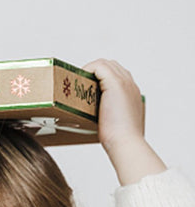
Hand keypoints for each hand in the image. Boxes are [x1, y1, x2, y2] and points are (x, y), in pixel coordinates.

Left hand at [84, 58, 165, 185]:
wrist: (126, 142)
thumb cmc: (118, 139)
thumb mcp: (114, 123)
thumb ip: (107, 117)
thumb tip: (93, 122)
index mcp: (131, 93)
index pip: (117, 75)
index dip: (100, 79)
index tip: (86, 89)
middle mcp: (130, 84)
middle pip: (111, 66)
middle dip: (94, 72)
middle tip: (78, 85)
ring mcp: (124, 82)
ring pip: (105, 64)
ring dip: (89, 70)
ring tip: (76, 82)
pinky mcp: (116, 84)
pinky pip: (99, 66)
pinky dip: (87, 70)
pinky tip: (77, 81)